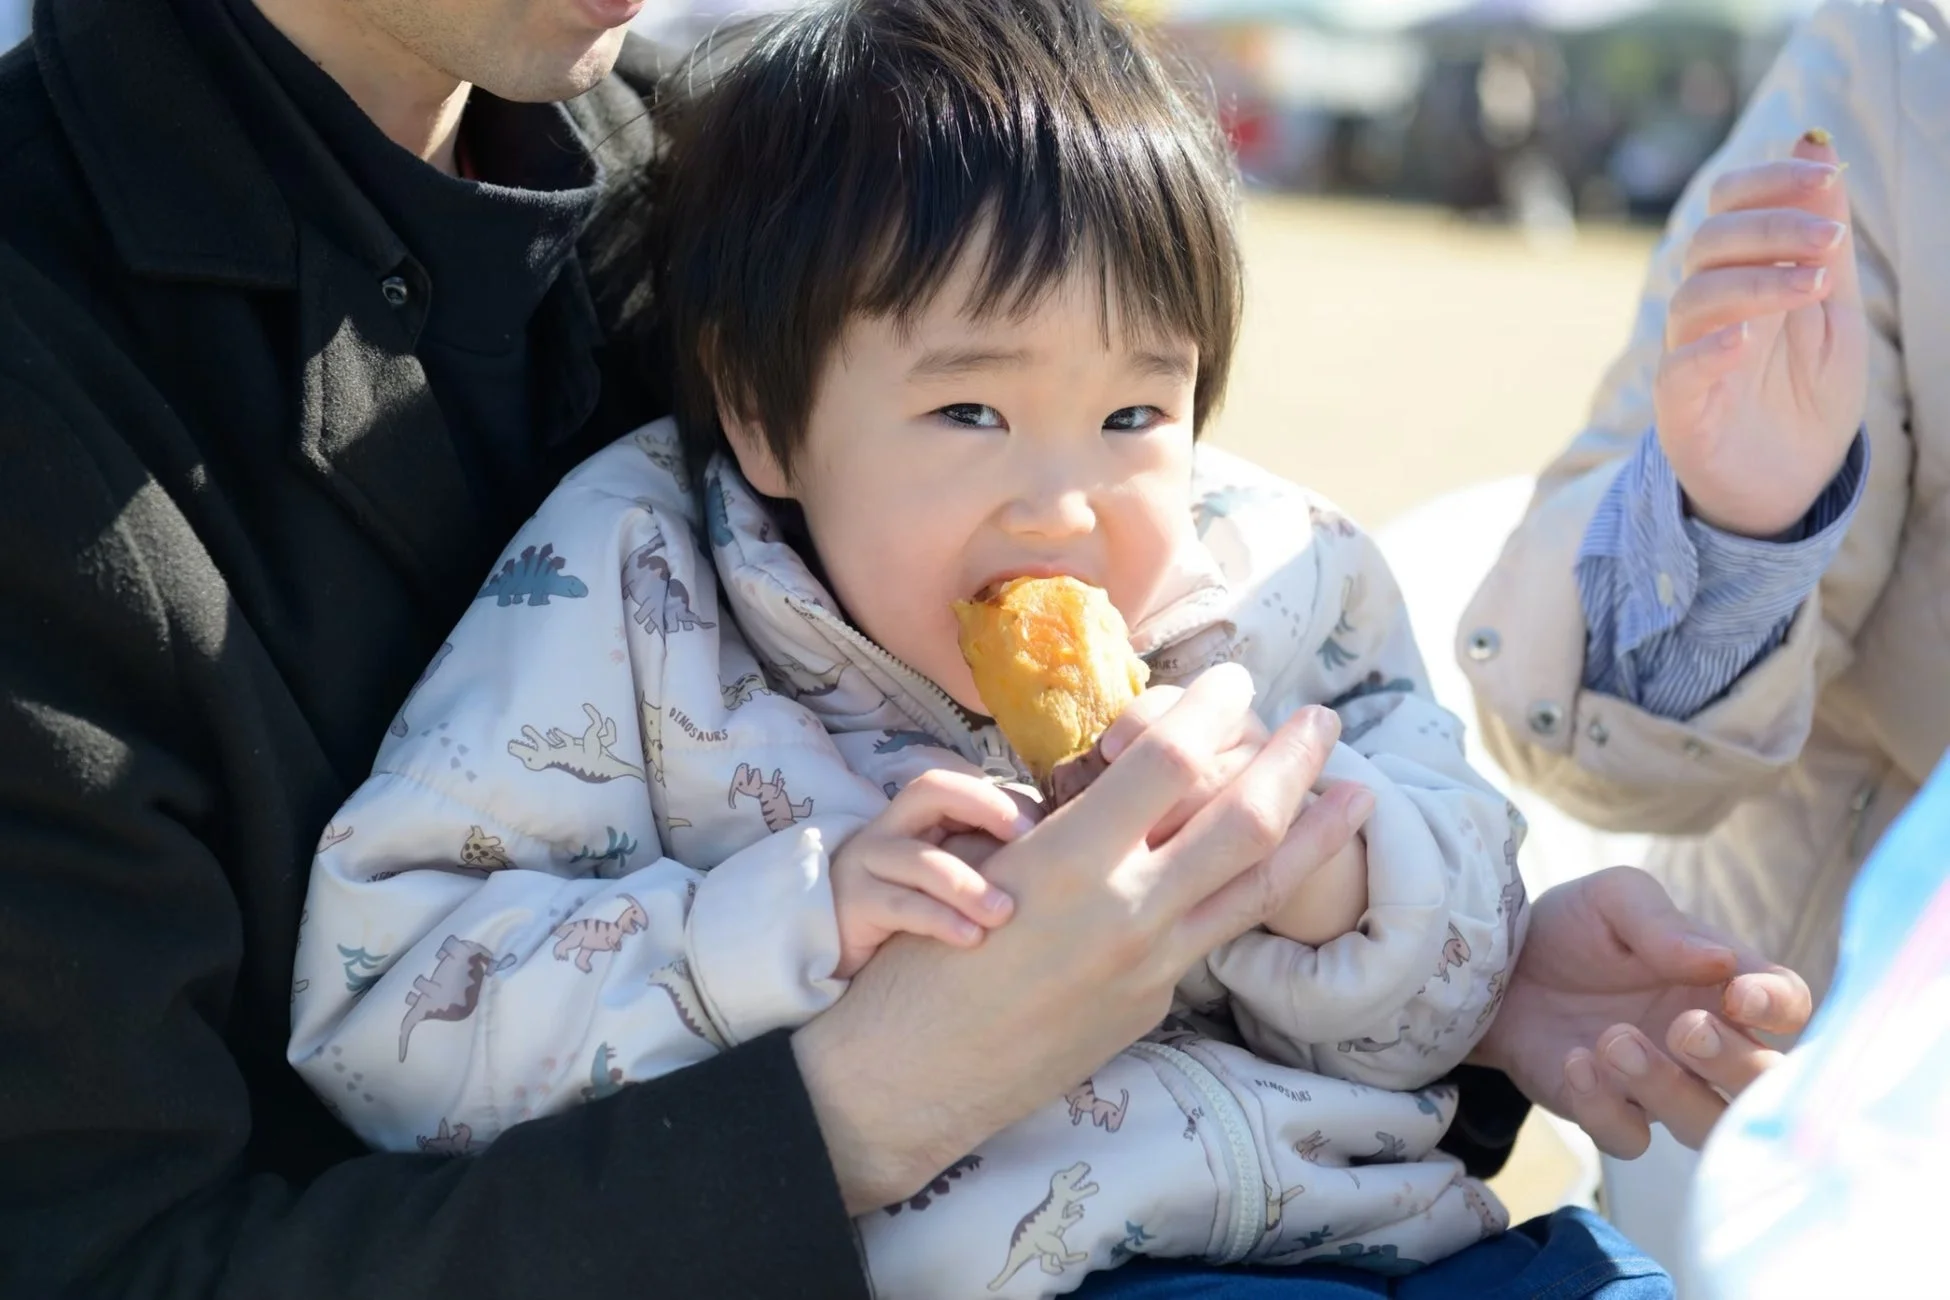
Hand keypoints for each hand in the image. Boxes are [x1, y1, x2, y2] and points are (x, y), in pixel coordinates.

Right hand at [793, 664, 1369, 1211]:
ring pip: (1258, 888)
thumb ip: (1072, 822)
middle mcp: (1125, 914)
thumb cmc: (924, 954)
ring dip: (1315, 831)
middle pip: (1242, 820)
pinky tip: (1271, 868)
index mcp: (1070, 862)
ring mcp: (1149, 969)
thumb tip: (1138, 777)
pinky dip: (1255, 888)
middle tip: (1323, 718)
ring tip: (1355, 790)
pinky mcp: (1151, 1006)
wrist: (911, 1074)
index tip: (1234, 679)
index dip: (1210, 708)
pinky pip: (1215, 934)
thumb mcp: (990, 865)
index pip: (1169, 759)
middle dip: (1293, 759)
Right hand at [829, 771, 1030, 978]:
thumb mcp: (937, 878)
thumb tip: (1043, 847)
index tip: (1037, 829)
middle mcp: (885, 830)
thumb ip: (976, 857)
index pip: (949, 784)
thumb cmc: (902, 912)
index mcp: (910, 818)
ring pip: (922, 860)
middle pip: (929, 790)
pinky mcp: (855, 906)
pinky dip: (941, 920)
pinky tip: (971, 938)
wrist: (830, 950)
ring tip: (1004, 913)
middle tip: (1026, 840)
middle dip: (984, 807)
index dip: (994, 798)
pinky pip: (902, 907)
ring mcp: (864, 865)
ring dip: (970, 885)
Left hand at [1472, 866, 1811, 1155]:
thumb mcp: (1611, 899)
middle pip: (1764, 1082)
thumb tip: (1720, 961)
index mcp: (1724, 985)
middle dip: (1735, 1063)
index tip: (1739, 995)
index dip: (1779, 1007)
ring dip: (1670, 1090)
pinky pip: (1630, 1138)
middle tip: (1685, 1027)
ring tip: (1614, 1040)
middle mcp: (1708, 1043)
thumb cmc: (1572, 928)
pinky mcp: (1610, 1112)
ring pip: (1706, 1124)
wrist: (1496, 965)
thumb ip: (1661, 922)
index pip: (1789, 1006)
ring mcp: (1662, 1085)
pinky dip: (1606, 1108)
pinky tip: (1574, 1061)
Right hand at [1654, 130, 1867, 537]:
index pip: (1728, 204)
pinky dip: (1709, 351)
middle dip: (1772, 228)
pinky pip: (1678, 372)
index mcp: (1741, 275)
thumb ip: (1821, 237)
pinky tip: (1746, 340)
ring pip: (1694, 298)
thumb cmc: (1807, 395)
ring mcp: (1689, 359)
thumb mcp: (1832, 308)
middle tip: (1830, 240)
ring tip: (1812, 287)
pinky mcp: (1683, 411)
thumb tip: (1815, 143)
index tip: (1826, 177)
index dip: (1769, 181)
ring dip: (1756, 282)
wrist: (1789, 484)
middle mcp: (1708, 310)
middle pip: (1708, 243)